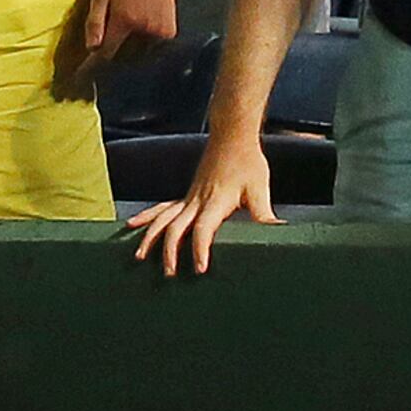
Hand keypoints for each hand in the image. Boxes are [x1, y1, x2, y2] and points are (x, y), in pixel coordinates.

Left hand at [61, 0, 176, 91]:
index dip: (92, 67)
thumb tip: (92, 48)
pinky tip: (135, 46)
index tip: (82, 77)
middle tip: (98, 67)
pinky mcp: (170, 32)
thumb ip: (95, 23)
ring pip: (140, 57)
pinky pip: (153, 51)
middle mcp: (145, 29)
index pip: (107, 53)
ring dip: (127, 59)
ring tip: (118, 56)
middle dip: (111, 64)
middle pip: (124, 59)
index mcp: (125, 20)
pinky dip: (142, 52)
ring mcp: (160, 32)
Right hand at [126, 135, 278, 272]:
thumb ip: (263, 214)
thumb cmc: (248, 162)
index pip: (203, 229)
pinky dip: (146, 218)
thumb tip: (279, 232)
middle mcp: (197, 201)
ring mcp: (188, 197)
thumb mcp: (259, 189)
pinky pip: (162, 208)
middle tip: (170, 274)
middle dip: (169, 252)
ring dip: (150, 238)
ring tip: (138, 257)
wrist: (231, 136)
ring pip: (162, 219)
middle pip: (175, 228)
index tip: (199, 269)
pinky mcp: (186, 195)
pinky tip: (132, 227)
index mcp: (215, 202)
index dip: (200, 249)